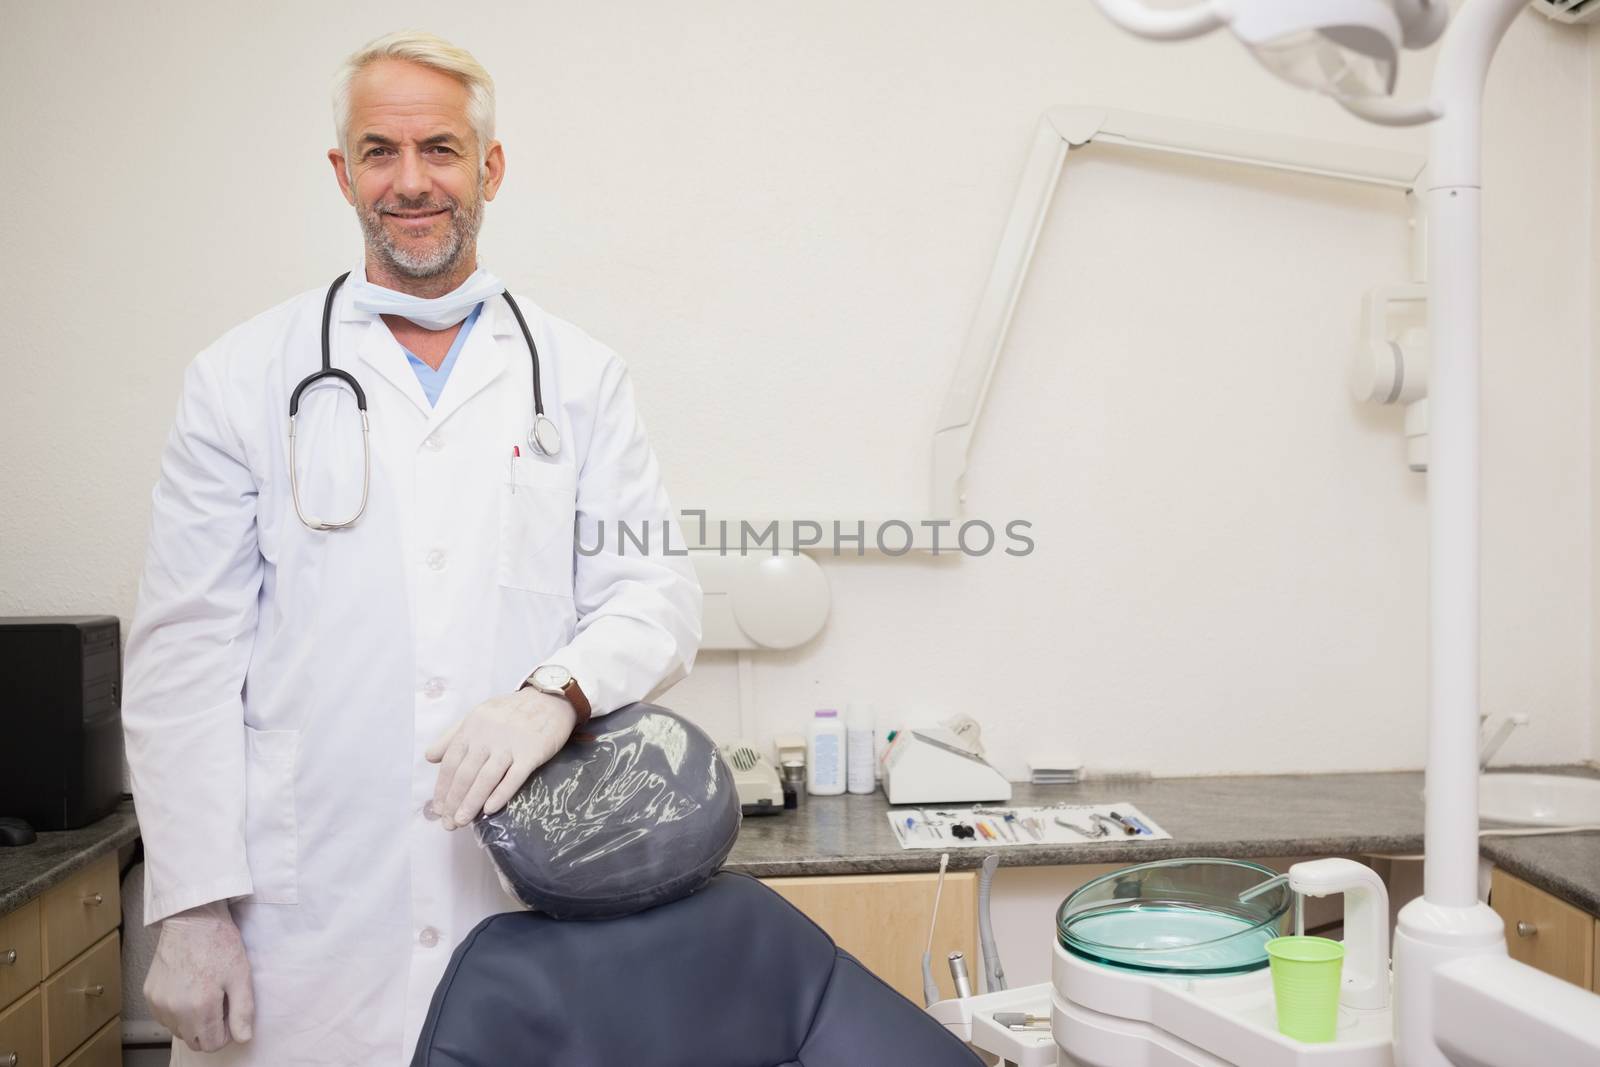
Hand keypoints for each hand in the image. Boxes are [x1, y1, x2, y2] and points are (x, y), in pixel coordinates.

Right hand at [145, 901, 253, 1052]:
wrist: (192, 918)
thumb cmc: (219, 943)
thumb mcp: (240, 975)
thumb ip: (242, 1011)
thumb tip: (243, 1038)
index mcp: (199, 1008)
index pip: (212, 1044)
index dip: (226, 1032)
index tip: (230, 1012)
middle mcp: (174, 1010)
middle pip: (194, 1040)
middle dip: (210, 1029)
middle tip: (219, 1002)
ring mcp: (158, 1003)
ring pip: (178, 1030)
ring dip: (192, 1021)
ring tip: (204, 993)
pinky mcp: (149, 994)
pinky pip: (165, 1017)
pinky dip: (177, 1011)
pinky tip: (188, 990)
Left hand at [426, 688, 577, 828]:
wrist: (551, 699)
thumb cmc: (513, 710)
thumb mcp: (479, 715)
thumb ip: (453, 735)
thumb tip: (430, 757)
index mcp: (473, 726)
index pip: (452, 761)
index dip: (443, 787)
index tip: (439, 809)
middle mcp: (488, 735)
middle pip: (466, 773)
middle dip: (454, 801)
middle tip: (449, 823)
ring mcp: (511, 744)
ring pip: (486, 778)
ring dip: (471, 802)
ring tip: (463, 821)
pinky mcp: (532, 752)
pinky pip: (514, 777)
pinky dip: (501, 794)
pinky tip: (489, 809)